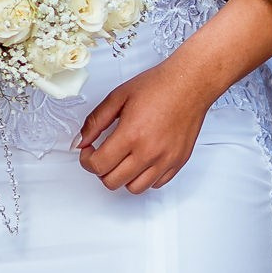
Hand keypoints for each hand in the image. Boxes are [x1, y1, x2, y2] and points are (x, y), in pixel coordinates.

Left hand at [77, 55, 213, 193]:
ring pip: (134, 188)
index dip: (86, 161)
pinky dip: (144, 178)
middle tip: (102, 156)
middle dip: (101, 170)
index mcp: (131, 134)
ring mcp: (165, 160)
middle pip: (113, 181)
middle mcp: (149, 152)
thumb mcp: (118, 97)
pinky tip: (141, 161)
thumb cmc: (159, 86)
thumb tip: (82, 141)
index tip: (88, 152)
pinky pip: (156, 184)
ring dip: (123, 177)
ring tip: (122, 160)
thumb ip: (95, 121)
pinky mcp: (178, 162)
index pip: (98, 165)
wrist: (190, 83)